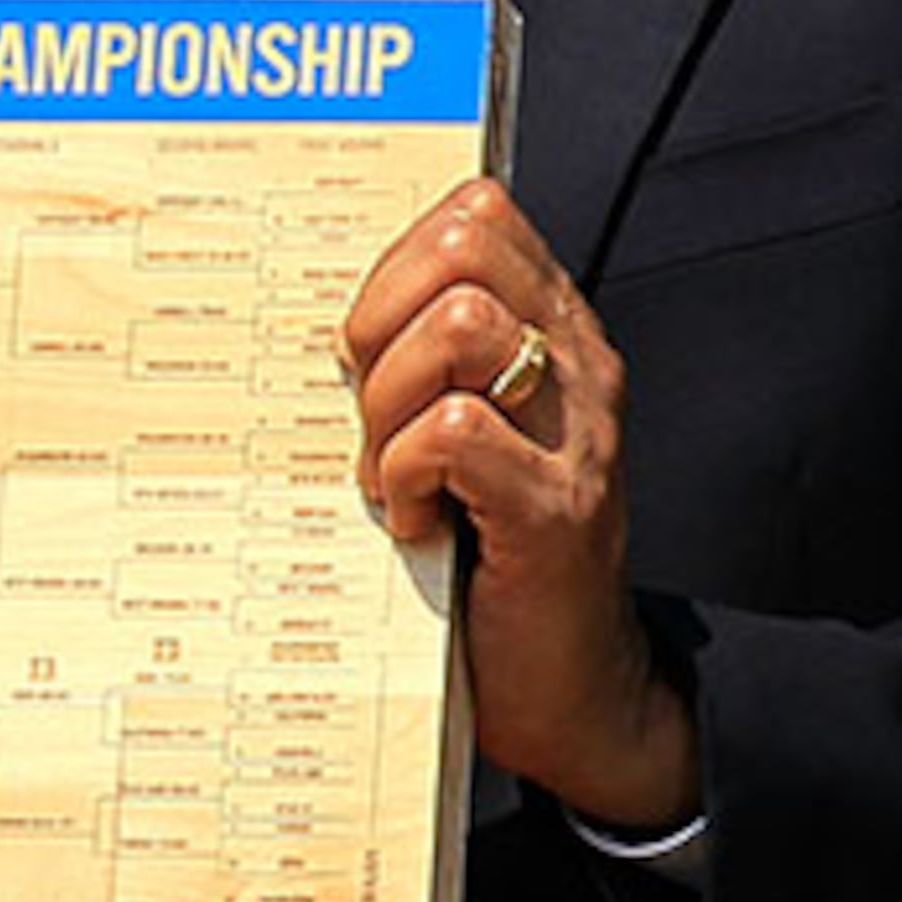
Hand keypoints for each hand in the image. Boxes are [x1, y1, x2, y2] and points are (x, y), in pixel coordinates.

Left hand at [339, 179, 695, 831]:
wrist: (569, 684)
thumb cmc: (488, 554)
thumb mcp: (452, 434)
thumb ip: (417, 361)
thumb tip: (324, 319)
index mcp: (551, 332)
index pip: (474, 216)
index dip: (394, 267)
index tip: (372, 349)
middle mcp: (576, 367)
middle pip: (461, 251)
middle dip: (381, 323)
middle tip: (372, 414)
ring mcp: (575, 435)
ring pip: (458, 326)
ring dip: (388, 402)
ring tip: (391, 472)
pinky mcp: (555, 510)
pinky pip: (453, 431)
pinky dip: (402, 474)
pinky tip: (411, 520)